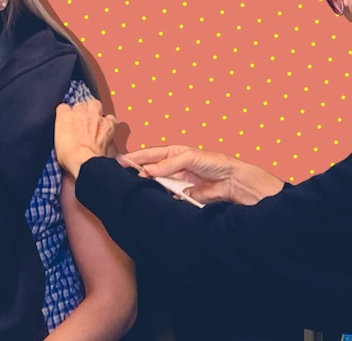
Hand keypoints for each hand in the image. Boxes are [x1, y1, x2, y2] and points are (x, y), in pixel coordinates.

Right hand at [55, 99, 117, 177]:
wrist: (84, 160)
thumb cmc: (69, 156)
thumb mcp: (58, 143)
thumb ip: (62, 133)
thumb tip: (66, 135)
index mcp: (64, 116)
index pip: (63, 107)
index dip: (66, 114)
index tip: (68, 120)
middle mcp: (80, 112)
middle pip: (80, 104)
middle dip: (81, 110)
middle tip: (81, 120)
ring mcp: (95, 116)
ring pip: (95, 104)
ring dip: (95, 110)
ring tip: (94, 118)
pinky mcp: (107, 124)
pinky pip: (110, 118)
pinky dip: (109, 122)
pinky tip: (107, 127)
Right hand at [122, 146, 284, 204]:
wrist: (232, 182)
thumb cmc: (215, 163)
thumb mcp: (189, 157)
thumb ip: (168, 164)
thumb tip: (147, 171)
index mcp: (173, 153)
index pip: (149, 154)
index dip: (134, 158)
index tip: (119, 161)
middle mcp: (172, 168)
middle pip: (149, 170)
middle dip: (136, 173)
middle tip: (121, 176)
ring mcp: (176, 183)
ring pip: (155, 185)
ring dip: (146, 187)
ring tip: (132, 188)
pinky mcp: (181, 197)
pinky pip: (166, 198)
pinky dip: (159, 199)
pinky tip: (150, 199)